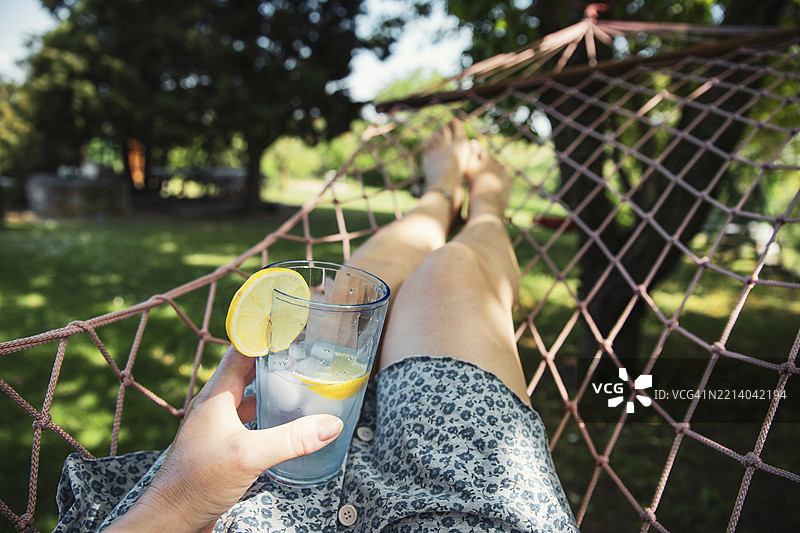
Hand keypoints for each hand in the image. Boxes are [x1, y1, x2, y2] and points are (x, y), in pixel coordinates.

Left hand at [105, 346, 342, 532]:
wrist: (171, 519)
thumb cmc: (196, 483)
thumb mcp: (249, 455)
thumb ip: (291, 438)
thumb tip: (330, 424)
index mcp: (216, 395)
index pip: (242, 350)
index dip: (266, 334)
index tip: (291, 324)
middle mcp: (215, 406)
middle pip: (248, 371)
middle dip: (276, 359)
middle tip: (305, 352)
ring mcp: (217, 426)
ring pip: (249, 396)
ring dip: (272, 388)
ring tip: (300, 382)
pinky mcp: (222, 446)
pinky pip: (248, 420)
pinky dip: (267, 414)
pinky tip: (284, 422)